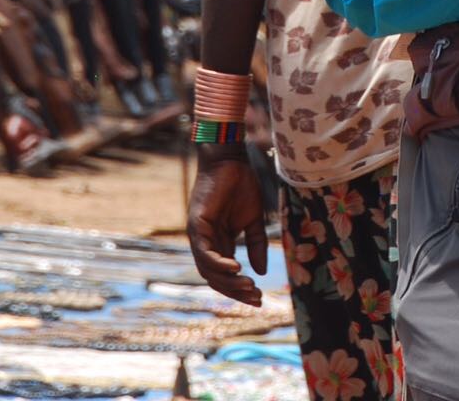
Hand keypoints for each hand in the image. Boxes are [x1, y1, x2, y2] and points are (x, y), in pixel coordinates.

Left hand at [186, 151, 270, 305]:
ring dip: (229, 281)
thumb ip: (256, 244)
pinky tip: (236, 267)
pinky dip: (218, 263)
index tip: (260, 299)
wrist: (231, 160)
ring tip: (248, 286)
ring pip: (209, 270)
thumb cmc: (242, 185)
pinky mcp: (196, 226)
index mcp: (219, 243)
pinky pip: (204, 252)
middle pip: (217, 278)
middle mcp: (206, 244)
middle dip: (236, 291)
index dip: (241, 289)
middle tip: (257, 299)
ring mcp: (199, 236)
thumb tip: (262, 272)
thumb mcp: (254, 220)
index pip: (227, 275)